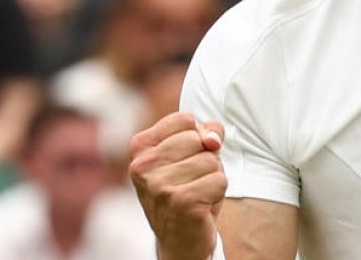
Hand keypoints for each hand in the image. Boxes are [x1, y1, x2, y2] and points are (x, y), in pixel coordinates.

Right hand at [129, 112, 226, 259]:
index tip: (184, 160)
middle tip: (191, 181)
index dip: (197, 138)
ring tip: (196, 193)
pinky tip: (201, 205)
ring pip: (211, 160)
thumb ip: (204, 133)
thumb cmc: (186, 190)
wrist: (179, 240)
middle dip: (206, 159)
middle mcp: (143, 165)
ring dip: (212, 177)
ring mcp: (159, 185)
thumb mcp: (190, 154)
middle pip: (199, 139)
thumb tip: (213, 139)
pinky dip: (218, 193)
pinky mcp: (180, 202)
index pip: (185, 120)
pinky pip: (220, 180)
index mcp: (140, 147)